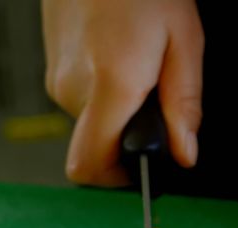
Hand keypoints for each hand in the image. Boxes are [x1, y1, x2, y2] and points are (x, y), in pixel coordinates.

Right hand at [42, 0, 203, 185]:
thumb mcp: (184, 38)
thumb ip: (184, 104)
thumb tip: (185, 154)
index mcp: (112, 84)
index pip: (90, 165)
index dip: (117, 180)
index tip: (143, 169)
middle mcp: (74, 89)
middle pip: (97, 146)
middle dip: (128, 136)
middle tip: (155, 99)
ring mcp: (57, 79)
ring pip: (92, 122)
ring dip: (118, 110)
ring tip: (139, 66)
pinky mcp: (52, 69)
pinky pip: (81, 99)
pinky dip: (104, 91)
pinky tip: (119, 56)